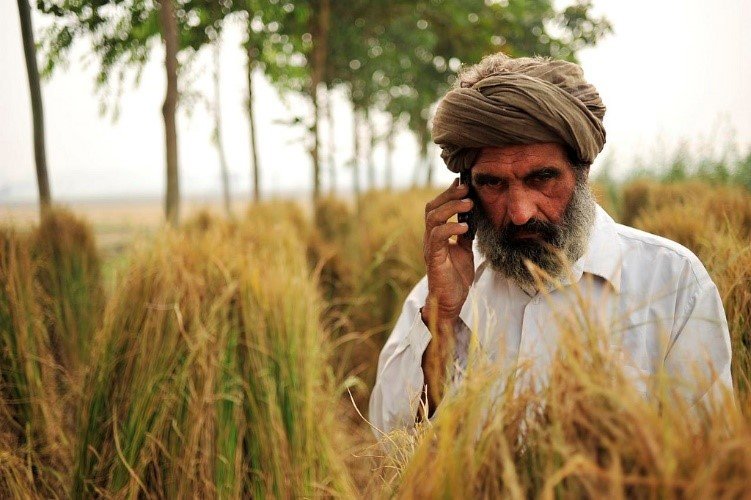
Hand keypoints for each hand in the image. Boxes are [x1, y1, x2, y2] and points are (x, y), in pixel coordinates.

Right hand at [422, 177, 474, 325]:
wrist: (450, 302)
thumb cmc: (456, 277)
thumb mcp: (465, 251)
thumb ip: (465, 235)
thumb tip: (471, 217)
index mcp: (437, 235)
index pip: (437, 207)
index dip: (448, 193)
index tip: (463, 183)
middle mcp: (430, 238)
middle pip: (431, 208)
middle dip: (448, 195)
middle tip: (466, 188)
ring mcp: (430, 247)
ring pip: (432, 218)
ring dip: (451, 208)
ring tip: (468, 205)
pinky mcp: (434, 258)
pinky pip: (437, 237)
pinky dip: (450, 228)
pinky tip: (464, 227)